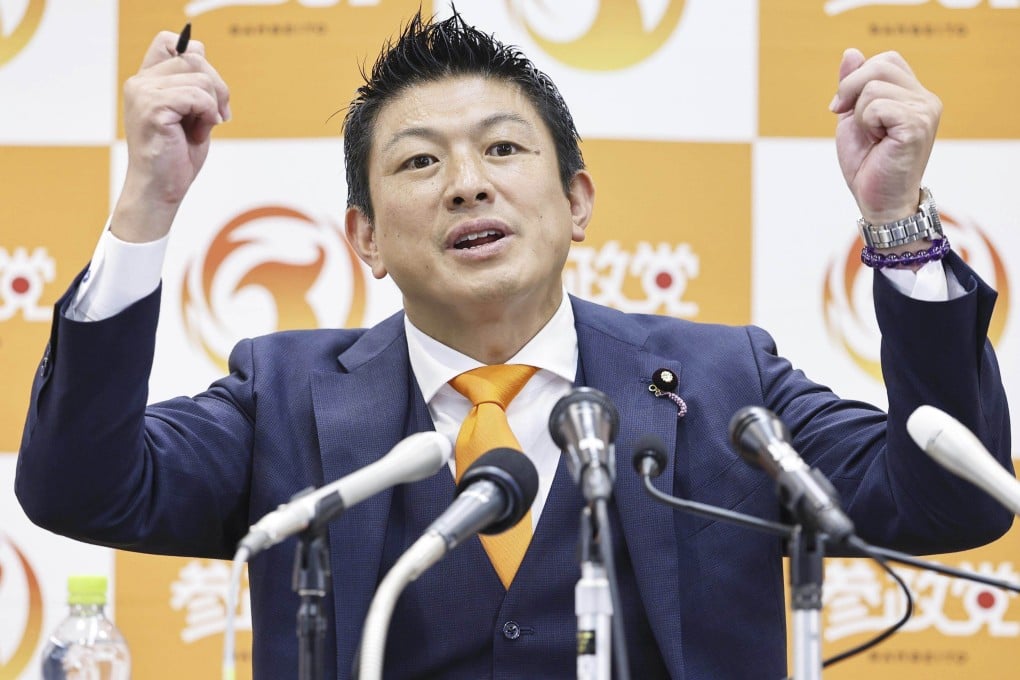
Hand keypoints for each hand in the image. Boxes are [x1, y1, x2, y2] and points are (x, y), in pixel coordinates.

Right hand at [112, 30, 230, 242]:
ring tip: (201, 128)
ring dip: (212, 105)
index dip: (196, 56)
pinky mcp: (152, 106)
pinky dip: (207, 114)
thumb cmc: (176, 156)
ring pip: (200, 76)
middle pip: (195, 58)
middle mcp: (140, 82)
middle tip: (216, 117)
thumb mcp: (190, 112)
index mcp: (147, 80)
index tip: (207, 91)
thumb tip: (200, 49)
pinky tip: (199, 133)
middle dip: (217, 88)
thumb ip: (194, 83)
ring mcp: (143, 93)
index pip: (169, 41)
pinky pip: (197, 96)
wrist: (162, 189)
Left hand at [831, 48, 940, 225]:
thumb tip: (851, 52)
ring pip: (873, 87)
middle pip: (879, 65)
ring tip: (872, 137)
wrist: (879, 201)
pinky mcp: (917, 125)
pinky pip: (877, 105)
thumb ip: (853, 86)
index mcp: (914, 95)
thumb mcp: (852, 118)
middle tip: (850, 121)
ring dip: (859, 115)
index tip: (844, 108)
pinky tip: (878, 141)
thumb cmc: (868, 165)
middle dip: (851, 91)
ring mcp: (925, 111)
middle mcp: (926, 99)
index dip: (857, 79)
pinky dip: (865, 123)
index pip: (885, 60)